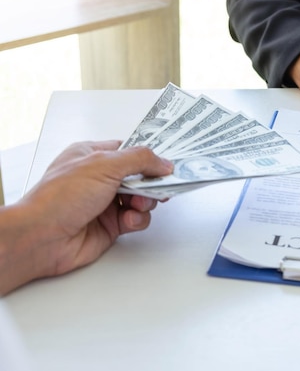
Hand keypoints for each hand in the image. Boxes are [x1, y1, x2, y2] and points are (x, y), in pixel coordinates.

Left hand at [0, 140, 172, 294]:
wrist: (42, 238)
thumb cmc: (59, 198)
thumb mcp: (104, 166)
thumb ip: (139, 160)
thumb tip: (163, 162)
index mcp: (92, 156)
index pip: (129, 150)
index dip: (148, 156)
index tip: (167, 162)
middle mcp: (99, 179)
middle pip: (140, 176)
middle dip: (151, 182)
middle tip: (158, 186)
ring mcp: (105, 203)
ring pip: (142, 199)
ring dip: (145, 202)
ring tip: (136, 204)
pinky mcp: (111, 225)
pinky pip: (136, 219)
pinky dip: (137, 219)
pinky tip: (127, 220)